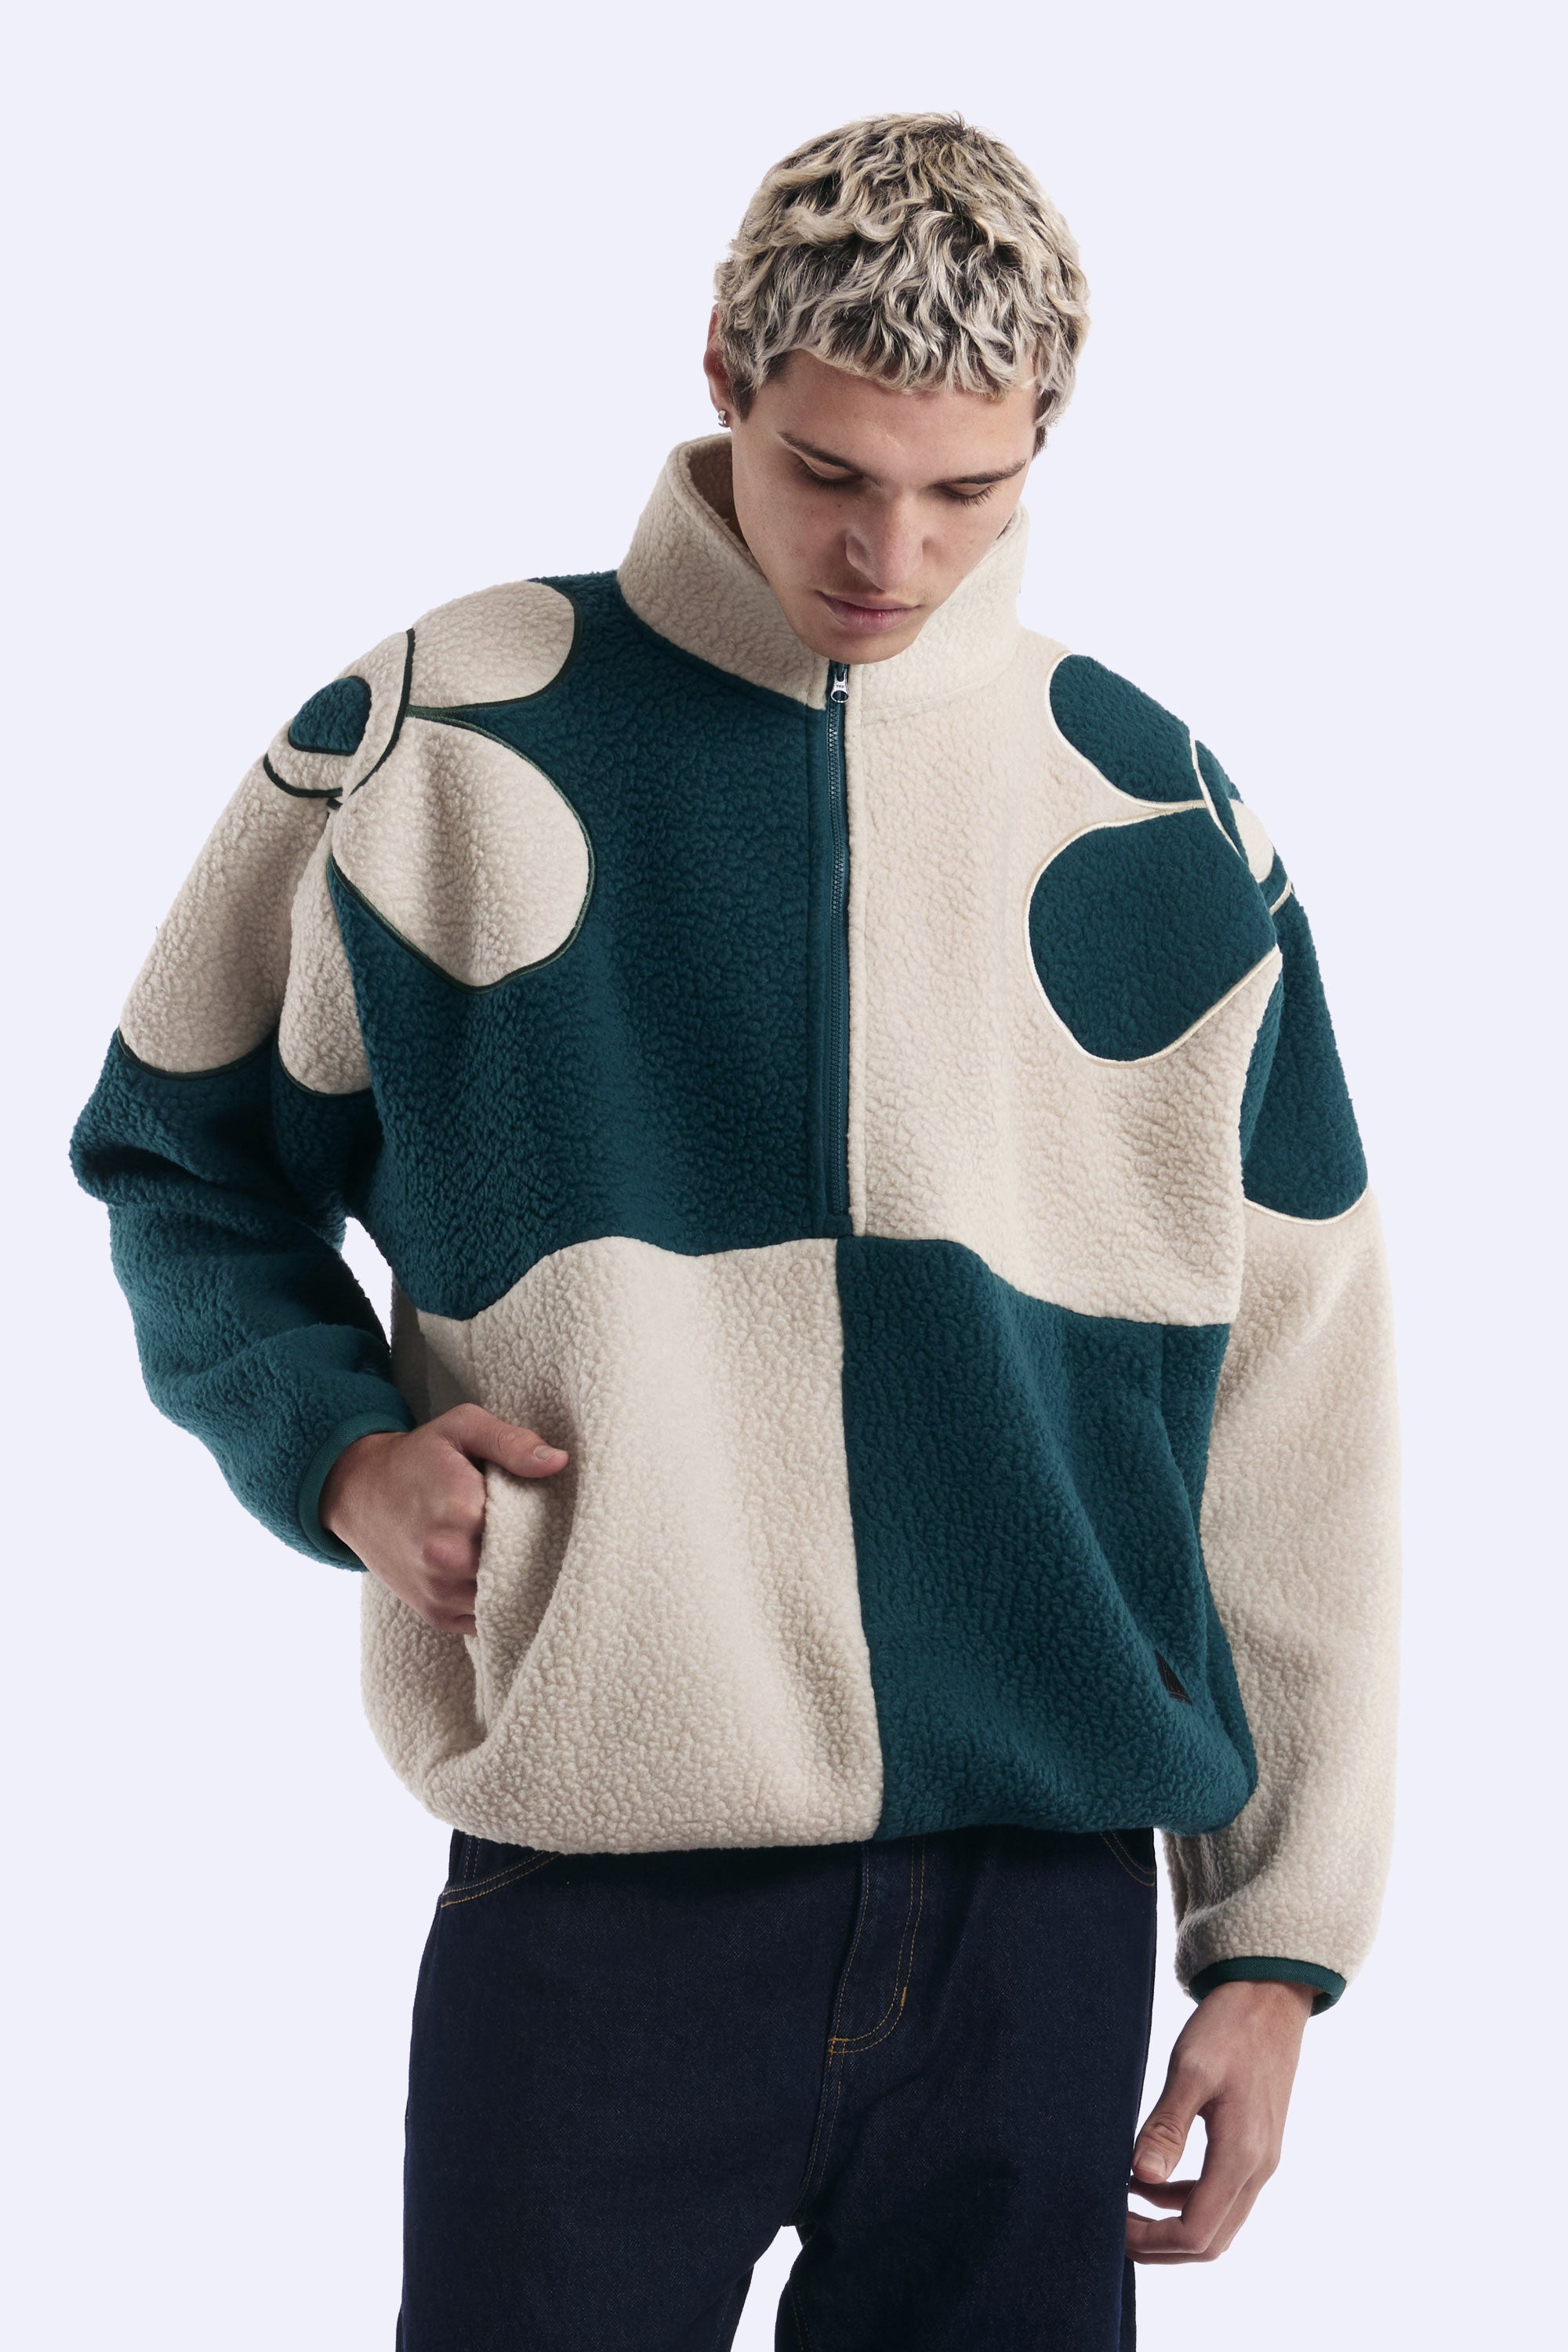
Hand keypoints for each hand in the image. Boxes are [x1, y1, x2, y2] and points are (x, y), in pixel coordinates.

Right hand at [319, 1404, 568, 1632]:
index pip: (531, 1528)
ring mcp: (439, 1593)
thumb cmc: (418, 1455)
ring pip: (508, 1598)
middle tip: (530, 1530)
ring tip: (513, 1551)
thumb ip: (511, 1442)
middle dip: (532, 1552)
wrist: (358, 1490)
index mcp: (461, 1511)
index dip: (542, 1520)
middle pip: (522, 1567)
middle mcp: (447, 1560)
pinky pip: (486, 1619)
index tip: (540, 1508)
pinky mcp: (435, 1614)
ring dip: (516, 1580)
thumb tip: (558, 1462)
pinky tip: (497, 1575)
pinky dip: (497, 1601)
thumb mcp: (463, 1428)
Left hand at [1125, 1977, 1313, 2261]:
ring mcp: (1261, 2160)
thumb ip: (1167, 2127)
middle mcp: (1258, 2169)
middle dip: (1160, 2245)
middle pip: (1211, 2242)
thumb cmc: (1230, 2026)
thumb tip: (1141, 2178)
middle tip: (1113, 2227)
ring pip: (1219, 2224)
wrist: (1272, 1995)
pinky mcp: (1256, 2146)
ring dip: (1174, 2227)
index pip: (1197, 2232)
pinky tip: (1153, 2179)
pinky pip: (1223, 2197)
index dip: (1152, 2241)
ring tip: (1126, 2206)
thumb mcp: (1190, 2069)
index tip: (1112, 2224)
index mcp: (1242, 2156)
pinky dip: (1187, 2201)